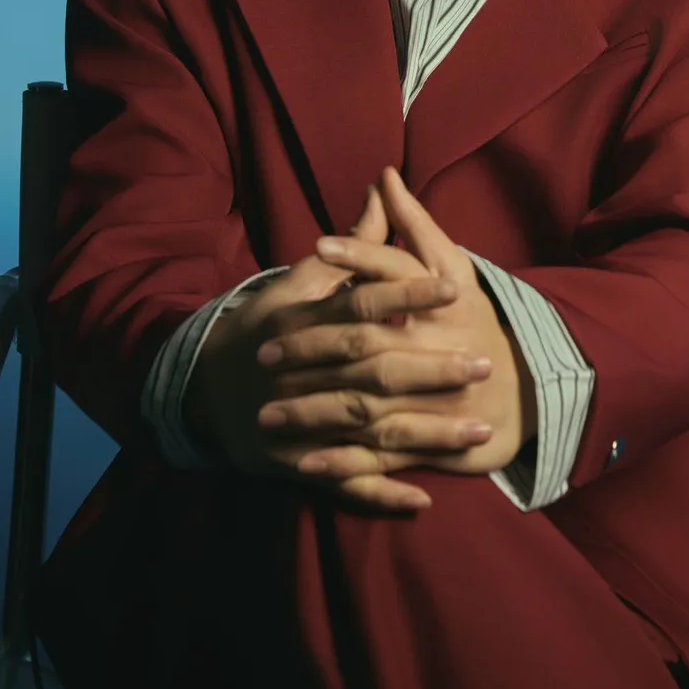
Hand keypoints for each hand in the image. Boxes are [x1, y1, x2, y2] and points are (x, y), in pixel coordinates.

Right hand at [182, 180, 497, 511]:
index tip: (455, 289)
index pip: (362, 302)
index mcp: (304, 321)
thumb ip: (352, 244)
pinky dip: (381, 494)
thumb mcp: (300, 280)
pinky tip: (424, 498)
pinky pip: (344, 482)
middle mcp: (304, 371)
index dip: (407, 294)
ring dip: (426, 434)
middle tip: (483, 365)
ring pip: (370, 429)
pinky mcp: (298, 463)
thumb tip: (385, 190)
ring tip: (480, 432)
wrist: (204, 388)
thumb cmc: (266, 326)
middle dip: (430, 369)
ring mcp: (300, 422)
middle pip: (373, 369)